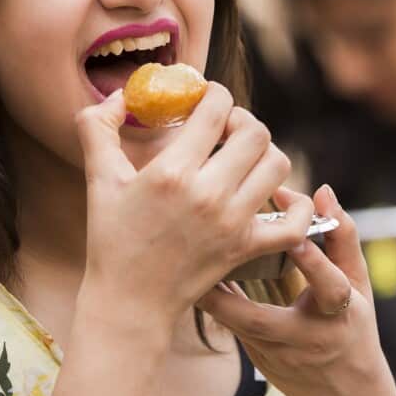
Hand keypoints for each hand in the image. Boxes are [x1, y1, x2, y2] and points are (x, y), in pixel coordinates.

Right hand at [74, 84, 313, 331]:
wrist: (130, 301)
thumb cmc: (112, 238)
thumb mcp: (98, 178)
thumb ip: (96, 127)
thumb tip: (117, 95)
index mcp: (171, 173)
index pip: (215, 109)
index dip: (214, 93)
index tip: (205, 98)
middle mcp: (208, 194)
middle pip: (255, 132)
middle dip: (241, 119)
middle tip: (224, 127)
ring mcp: (233, 222)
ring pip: (277, 165)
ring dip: (265, 152)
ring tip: (244, 157)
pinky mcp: (248, 247)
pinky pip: (295, 222)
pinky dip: (298, 206)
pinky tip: (279, 196)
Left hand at [197, 185, 395, 395]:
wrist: (344, 394)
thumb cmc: (353, 325)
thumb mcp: (358, 284)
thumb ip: (341, 236)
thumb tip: (322, 191)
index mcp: (341, 315)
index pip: (330, 287)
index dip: (314, 263)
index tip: (294, 236)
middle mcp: (309, 339)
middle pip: (265, 321)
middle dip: (233, 295)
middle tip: (209, 254)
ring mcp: (280, 354)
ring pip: (239, 328)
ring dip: (213, 298)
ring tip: (189, 264)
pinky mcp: (260, 360)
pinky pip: (233, 329)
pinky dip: (216, 303)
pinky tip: (195, 278)